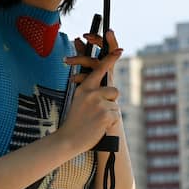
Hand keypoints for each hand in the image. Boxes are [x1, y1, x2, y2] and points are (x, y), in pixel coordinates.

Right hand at [60, 30, 122, 151]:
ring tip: (96, 120)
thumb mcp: (79, 100)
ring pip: (115, 104)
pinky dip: (110, 122)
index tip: (120, 50)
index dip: (110, 58)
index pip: (99, 69)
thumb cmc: (75, 121)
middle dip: (110, 100)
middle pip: (113, 90)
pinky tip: (99, 126)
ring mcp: (99, 103)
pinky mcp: (106, 114)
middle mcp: (91, 93)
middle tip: (99, 111)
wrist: (69, 139)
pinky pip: (116, 115)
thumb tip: (104, 86)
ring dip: (110, 112)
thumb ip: (90, 91)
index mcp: (84, 88)